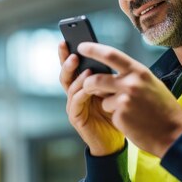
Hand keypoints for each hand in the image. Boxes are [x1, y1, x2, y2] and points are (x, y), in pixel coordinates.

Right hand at [58, 41, 124, 155]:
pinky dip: (81, 91)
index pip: (73, 66)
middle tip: (72, 51)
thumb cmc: (115, 114)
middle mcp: (75, 94)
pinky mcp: (76, 117)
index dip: (67, 53)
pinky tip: (88, 84)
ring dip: (75, 74)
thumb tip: (108, 56)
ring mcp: (74, 105)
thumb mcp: (112, 90)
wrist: (116, 141)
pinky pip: (76, 100)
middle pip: (65, 74)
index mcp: (82, 85)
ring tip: (82, 64)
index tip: (65, 39)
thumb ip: (106, 77)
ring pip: (69, 86)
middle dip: (65, 61)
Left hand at [77, 42, 181, 157]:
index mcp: (139, 71)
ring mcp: (125, 99)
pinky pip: (108, 111)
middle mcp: (131, 82)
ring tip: (123, 109)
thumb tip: (112, 73)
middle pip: (96, 78)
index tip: (81, 47)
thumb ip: (132, 77)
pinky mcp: (121, 114)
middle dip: (88, 83)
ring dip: (105, 102)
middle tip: (87, 86)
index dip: (93, 49)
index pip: (110, 55)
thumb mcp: (151, 84)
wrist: (175, 134)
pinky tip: (131, 120)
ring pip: (100, 96)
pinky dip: (115, 116)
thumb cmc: (164, 110)